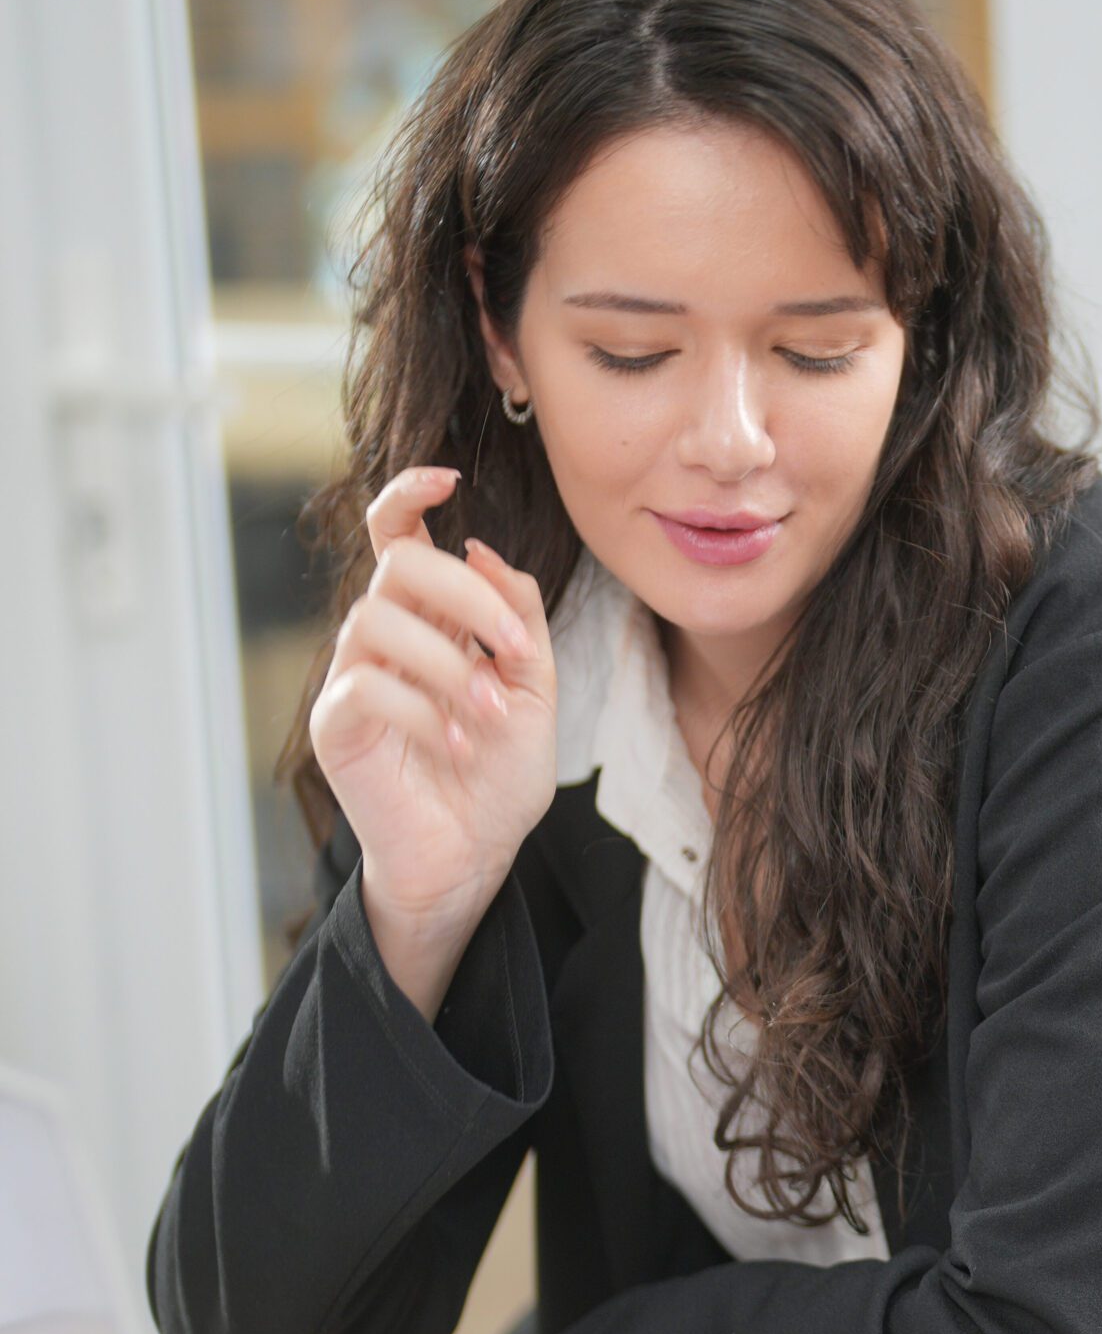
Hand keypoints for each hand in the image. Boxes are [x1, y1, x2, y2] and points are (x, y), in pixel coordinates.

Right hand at [311, 465, 557, 1019]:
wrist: (476, 854)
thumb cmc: (500, 774)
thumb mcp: (535, 689)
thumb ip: (518, 619)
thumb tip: (481, 549)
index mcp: (432, 621)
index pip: (399, 538)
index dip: (408, 497)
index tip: (447, 479)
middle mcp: (385, 639)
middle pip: (397, 566)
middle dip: (463, 593)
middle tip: (512, 648)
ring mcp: (353, 678)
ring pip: (379, 621)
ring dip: (450, 664)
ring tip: (490, 715)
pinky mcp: (336, 725)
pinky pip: (364, 686)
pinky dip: (422, 710)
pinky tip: (458, 745)